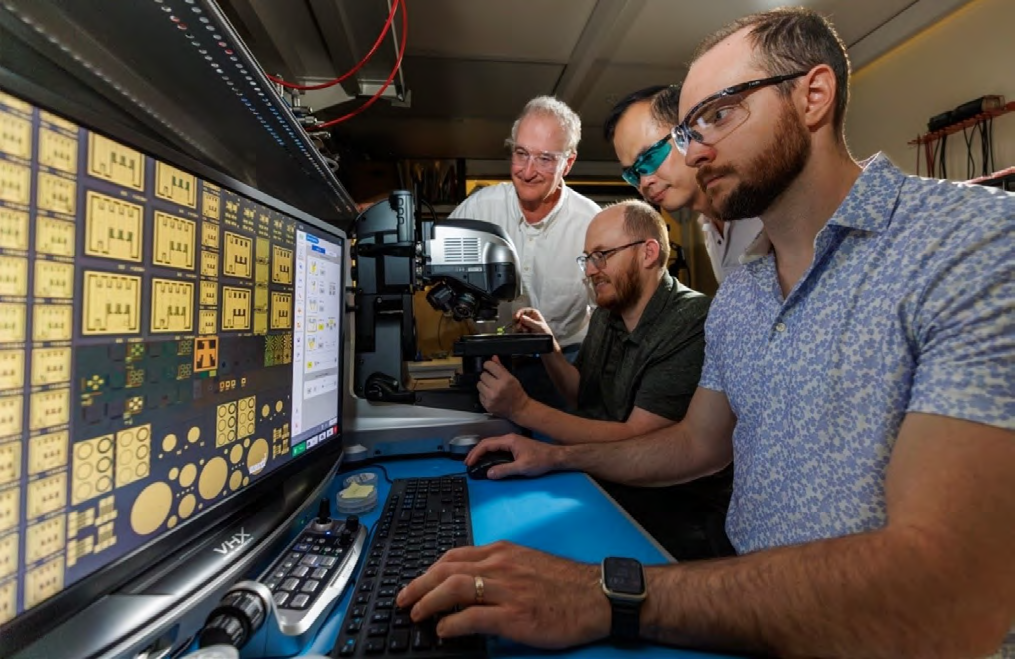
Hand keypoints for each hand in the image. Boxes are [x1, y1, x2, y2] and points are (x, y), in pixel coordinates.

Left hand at [396, 541, 608, 648]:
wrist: (596, 596)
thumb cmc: (565, 584)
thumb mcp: (528, 564)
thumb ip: (500, 570)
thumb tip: (471, 586)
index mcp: (503, 552)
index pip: (454, 556)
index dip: (429, 570)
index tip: (416, 582)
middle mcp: (501, 565)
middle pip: (447, 569)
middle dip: (418, 584)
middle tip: (402, 600)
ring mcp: (507, 589)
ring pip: (455, 588)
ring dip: (428, 601)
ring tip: (415, 614)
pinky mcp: (514, 615)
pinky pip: (473, 616)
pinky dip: (451, 623)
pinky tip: (443, 631)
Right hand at [464, 434, 561, 479]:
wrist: (555, 457)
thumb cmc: (541, 460)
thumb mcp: (522, 467)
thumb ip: (504, 470)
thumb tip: (489, 473)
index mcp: (509, 441)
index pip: (487, 444)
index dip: (476, 453)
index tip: (469, 462)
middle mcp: (509, 439)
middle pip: (487, 443)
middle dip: (476, 452)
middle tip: (468, 463)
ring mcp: (512, 442)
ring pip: (492, 445)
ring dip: (482, 452)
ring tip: (474, 462)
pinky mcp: (515, 447)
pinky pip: (497, 448)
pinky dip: (489, 453)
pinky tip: (487, 460)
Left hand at [477, 356, 528, 420]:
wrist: (519, 408)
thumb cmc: (516, 393)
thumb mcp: (511, 378)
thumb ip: (501, 367)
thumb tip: (493, 358)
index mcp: (506, 380)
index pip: (490, 366)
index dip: (488, 365)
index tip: (488, 366)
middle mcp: (498, 388)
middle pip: (483, 375)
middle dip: (487, 376)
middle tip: (493, 380)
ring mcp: (492, 398)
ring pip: (479, 384)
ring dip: (484, 385)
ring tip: (491, 387)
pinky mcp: (487, 405)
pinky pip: (479, 394)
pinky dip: (484, 394)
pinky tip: (491, 395)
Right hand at [513, 307, 552, 335]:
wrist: (546, 342)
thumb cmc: (546, 333)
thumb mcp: (539, 326)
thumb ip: (530, 322)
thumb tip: (521, 317)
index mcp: (534, 313)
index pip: (524, 310)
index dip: (519, 312)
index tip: (516, 317)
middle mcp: (529, 318)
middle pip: (519, 317)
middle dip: (517, 321)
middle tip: (519, 326)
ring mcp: (526, 324)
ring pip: (517, 323)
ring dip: (518, 327)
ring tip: (524, 331)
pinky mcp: (523, 330)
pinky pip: (517, 329)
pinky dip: (518, 331)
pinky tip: (523, 333)